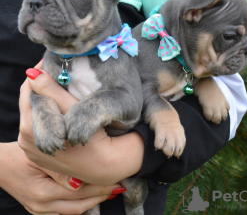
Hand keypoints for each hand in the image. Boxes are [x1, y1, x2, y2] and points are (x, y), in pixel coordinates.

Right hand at [0, 141, 121, 214]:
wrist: (0, 165)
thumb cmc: (20, 155)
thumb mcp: (40, 158)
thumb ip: (59, 170)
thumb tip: (81, 181)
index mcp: (43, 192)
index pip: (79, 194)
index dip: (100, 189)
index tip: (117, 183)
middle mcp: (42, 205)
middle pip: (79, 206)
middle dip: (101, 197)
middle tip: (118, 188)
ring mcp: (39, 210)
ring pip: (73, 211)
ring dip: (92, 202)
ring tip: (109, 192)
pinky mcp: (39, 209)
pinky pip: (65, 210)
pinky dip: (80, 204)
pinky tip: (90, 196)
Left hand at [19, 63, 143, 184]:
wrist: (108, 167)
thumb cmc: (97, 137)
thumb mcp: (74, 111)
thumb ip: (52, 91)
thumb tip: (31, 73)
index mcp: (31, 129)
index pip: (29, 91)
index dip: (40, 73)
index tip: (50, 61)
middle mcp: (26, 141)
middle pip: (30, 102)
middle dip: (41, 84)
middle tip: (56, 69)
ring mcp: (31, 149)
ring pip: (34, 112)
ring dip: (44, 97)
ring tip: (60, 84)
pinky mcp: (39, 153)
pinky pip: (39, 124)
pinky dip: (48, 111)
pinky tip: (61, 104)